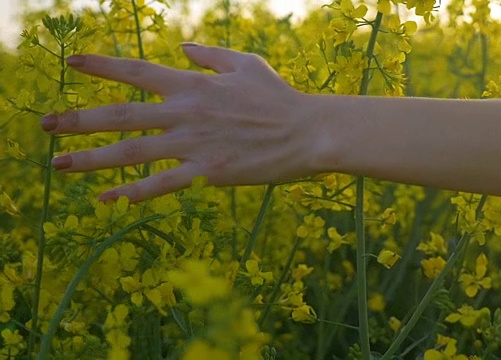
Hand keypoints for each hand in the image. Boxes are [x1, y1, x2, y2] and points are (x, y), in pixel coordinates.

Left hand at [41, 44, 317, 202]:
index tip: (71, 63)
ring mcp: (194, 144)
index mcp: (193, 85)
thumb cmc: (279, 97)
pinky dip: (133, 192)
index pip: (138, 71)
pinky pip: (162, 184)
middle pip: (121, 115)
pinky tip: (108, 199)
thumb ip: (210, 55)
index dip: (102, 66)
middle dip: (79, 119)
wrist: (307, 132)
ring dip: (92, 158)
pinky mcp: (208, 174)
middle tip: (44, 126)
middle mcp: (185, 113)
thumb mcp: (246, 62)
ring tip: (59, 164)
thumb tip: (183, 48)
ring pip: (132, 152)